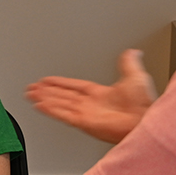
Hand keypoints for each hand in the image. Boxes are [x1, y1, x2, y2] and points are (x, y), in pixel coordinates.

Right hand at [26, 48, 154, 143]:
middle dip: (46, 91)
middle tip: (31, 88)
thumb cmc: (143, 105)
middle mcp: (90, 104)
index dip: (59, 83)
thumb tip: (132, 52)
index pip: (73, 86)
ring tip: (30, 94)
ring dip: (44, 99)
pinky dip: (51, 110)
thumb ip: (128, 63)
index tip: (47, 80)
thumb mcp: (135, 76)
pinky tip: (39, 105)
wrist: (145, 122)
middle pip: (62, 95)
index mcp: (100, 94)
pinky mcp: (84, 123)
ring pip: (59, 104)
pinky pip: (63, 114)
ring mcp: (86, 114)